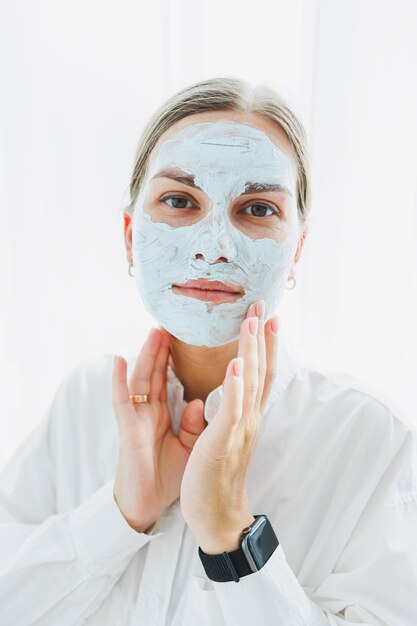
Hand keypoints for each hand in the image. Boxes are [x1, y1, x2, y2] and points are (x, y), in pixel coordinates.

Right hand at [112, 328, 205, 532]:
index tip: (189, 335)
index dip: (176, 357)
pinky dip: (118, 382)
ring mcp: (137, 419)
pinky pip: (122, 403)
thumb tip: (200, 400)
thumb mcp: (189, 448)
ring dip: (146, 355)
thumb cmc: (167, 477)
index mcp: (165, 414)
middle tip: (174, 321)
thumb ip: (194, 424)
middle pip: (156, 373)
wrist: (147, 508)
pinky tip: (118, 361)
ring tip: (155, 331)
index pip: (170, 378)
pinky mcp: (128, 431)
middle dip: (163, 347)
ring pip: (140, 380)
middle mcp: (149, 412)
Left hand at [180, 300, 278, 552]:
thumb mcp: (228, 434)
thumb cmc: (219, 474)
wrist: (217, 516)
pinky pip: (231, 412)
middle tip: (262, 304)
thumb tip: (234, 384)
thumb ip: (232, 409)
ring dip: (251, 351)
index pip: (260, 374)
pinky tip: (236, 365)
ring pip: (249, 383)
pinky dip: (235, 388)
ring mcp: (239, 430)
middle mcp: (249, 419)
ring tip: (252, 321)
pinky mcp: (223, 443)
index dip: (264, 344)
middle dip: (260, 336)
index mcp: (247, 416)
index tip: (266, 317)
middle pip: (259, 370)